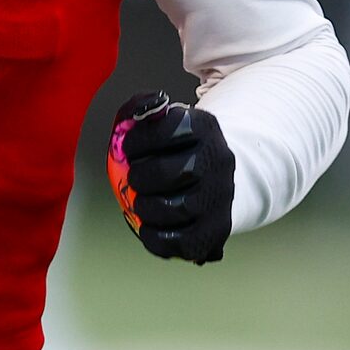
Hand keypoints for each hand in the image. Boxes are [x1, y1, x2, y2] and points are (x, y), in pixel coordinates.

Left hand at [106, 90, 235, 264]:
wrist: (209, 178)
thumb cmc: (173, 149)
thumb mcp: (159, 120)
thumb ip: (141, 108)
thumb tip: (141, 111)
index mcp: (204, 126)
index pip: (166, 129)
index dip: (137, 141)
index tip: (128, 148)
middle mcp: (218, 159)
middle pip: (165, 173)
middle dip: (138, 177)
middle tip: (135, 179)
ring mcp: (221, 195)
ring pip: (173, 209)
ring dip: (145, 208)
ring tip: (141, 202)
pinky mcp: (217, 228)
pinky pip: (181, 241)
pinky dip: (155, 237)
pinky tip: (149, 225)